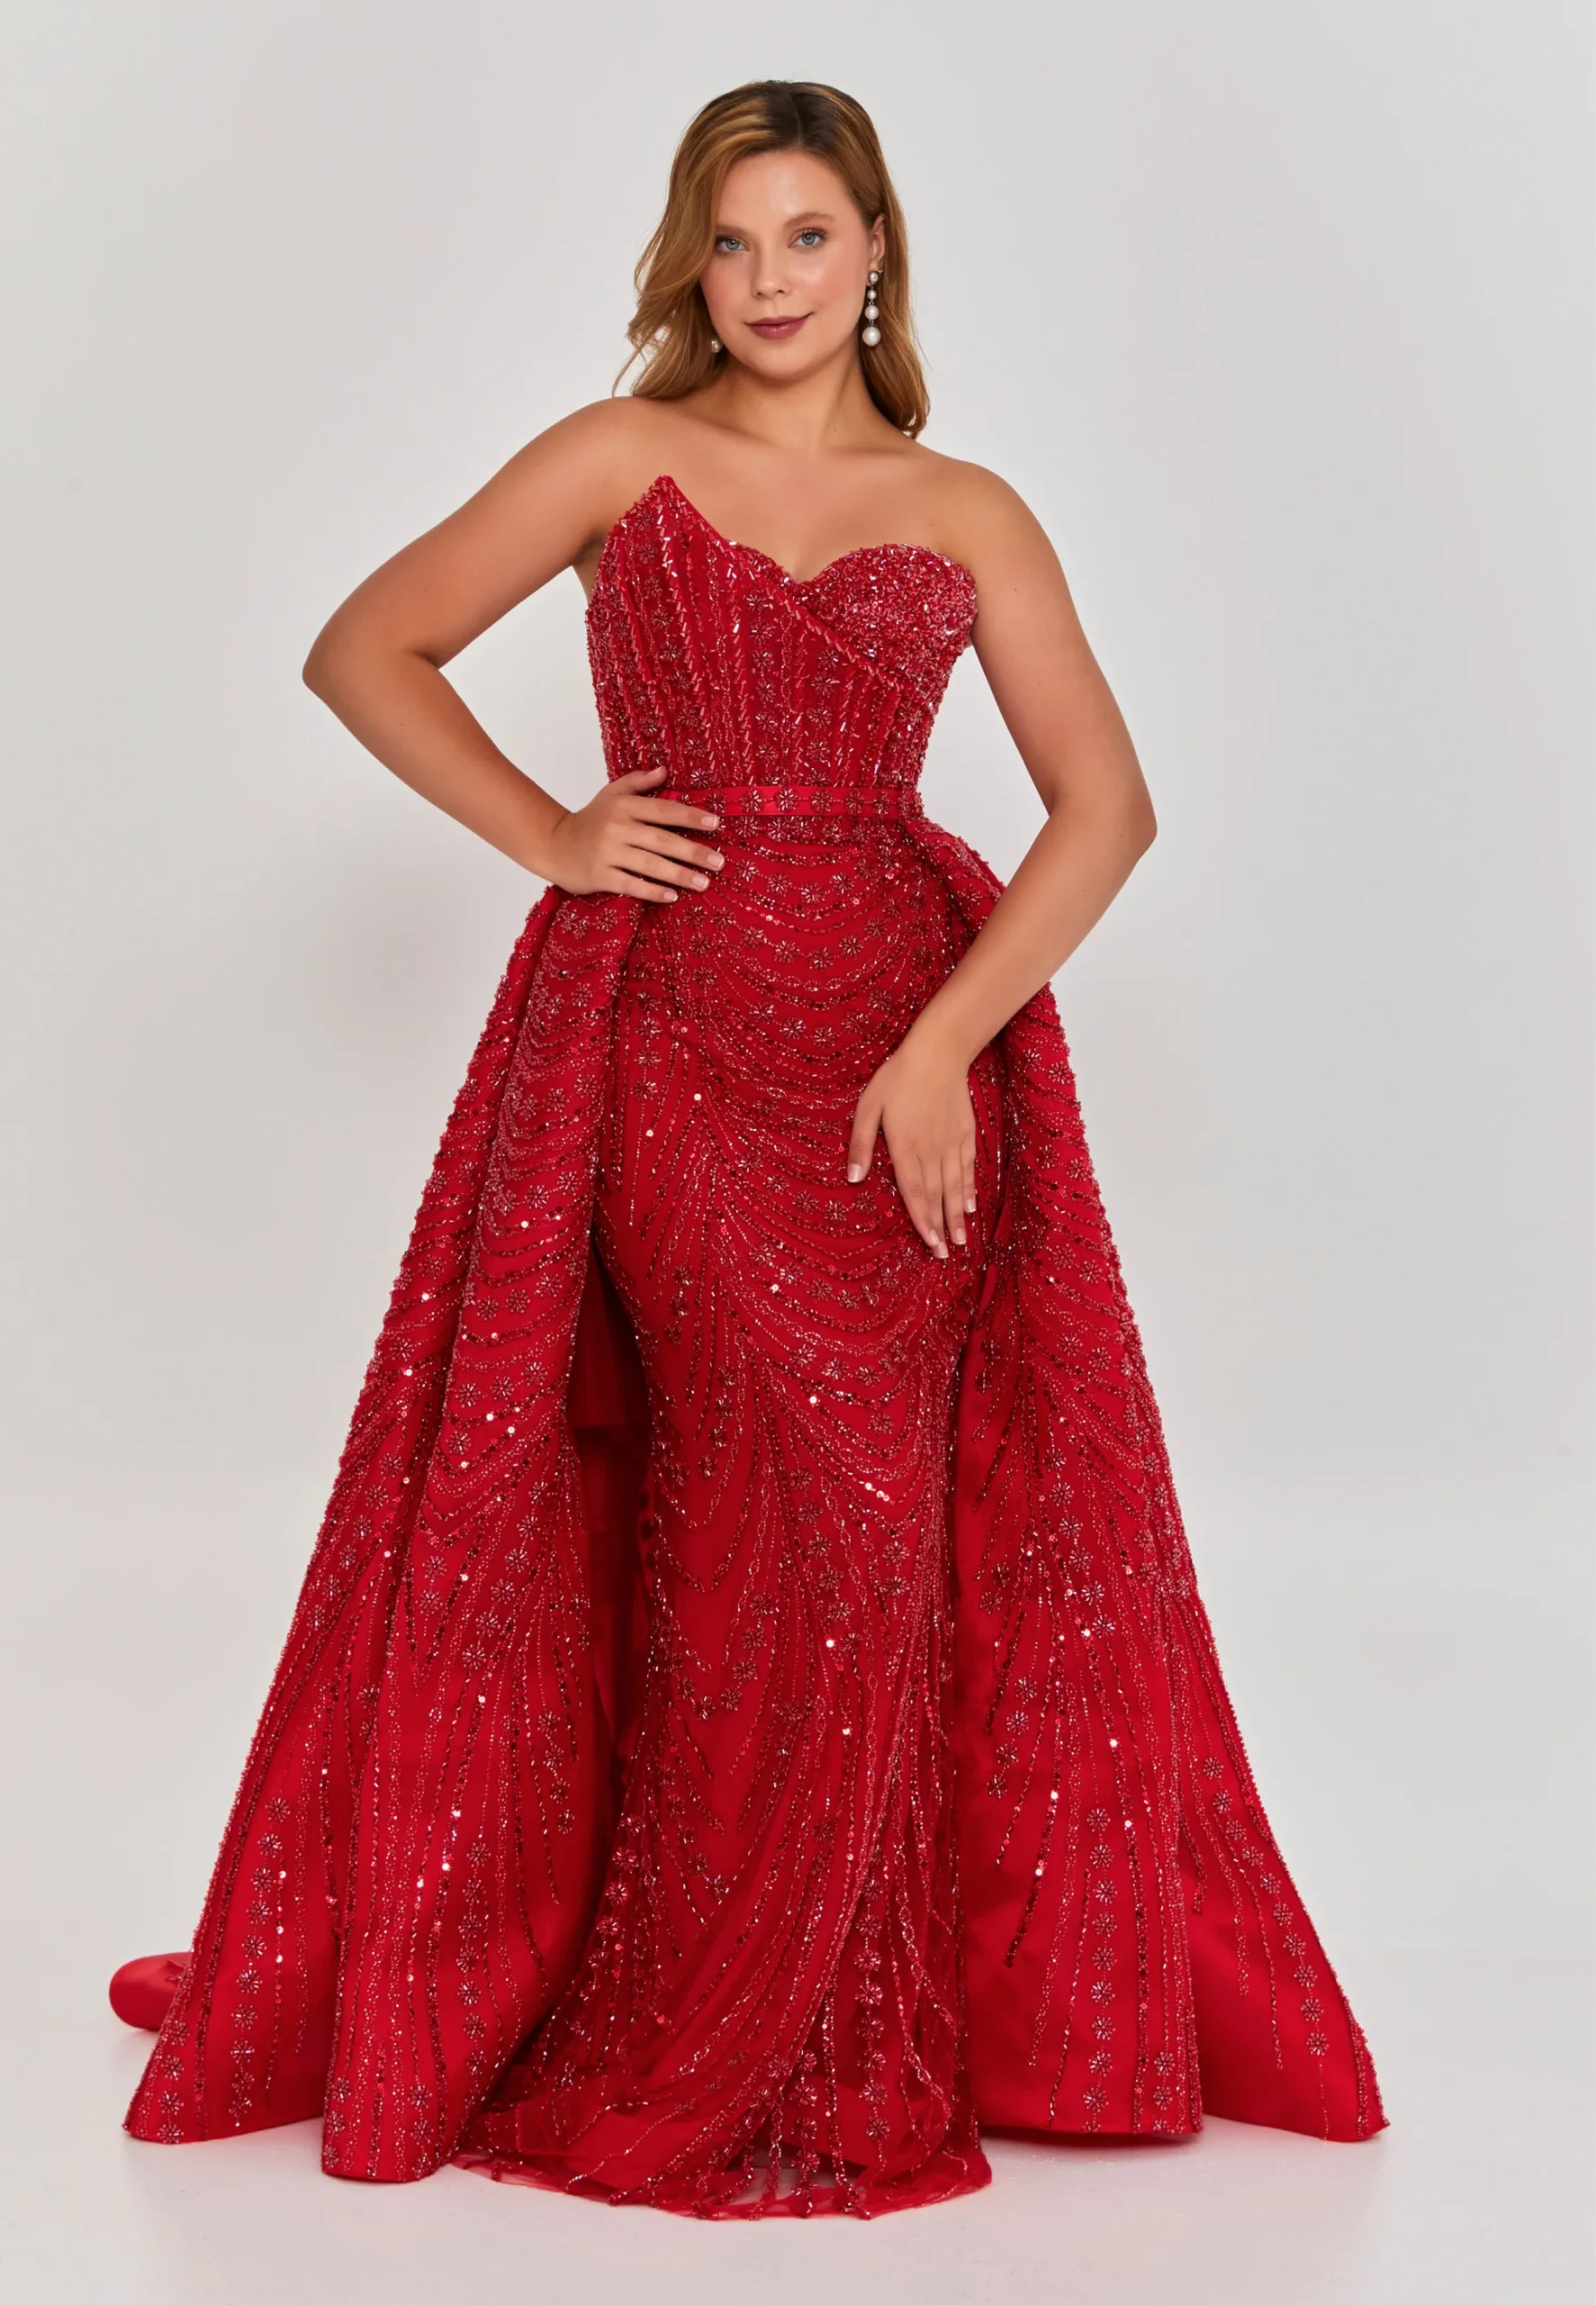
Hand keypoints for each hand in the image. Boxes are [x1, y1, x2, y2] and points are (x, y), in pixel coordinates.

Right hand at [541, 766, 724, 900]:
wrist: (553, 844)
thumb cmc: (588, 821)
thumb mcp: (610, 795)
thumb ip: (637, 783)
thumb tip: (664, 771)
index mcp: (623, 807)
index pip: (664, 810)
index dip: (690, 816)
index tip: (715, 823)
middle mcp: (617, 828)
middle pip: (662, 840)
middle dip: (693, 851)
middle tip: (719, 862)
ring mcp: (608, 853)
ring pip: (650, 864)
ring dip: (679, 875)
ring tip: (704, 882)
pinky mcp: (600, 876)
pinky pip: (631, 885)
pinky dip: (652, 891)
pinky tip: (672, 896)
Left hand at [846, 1031, 976, 1259]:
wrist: (938, 1053)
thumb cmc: (898, 1077)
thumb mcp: (868, 1106)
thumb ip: (860, 1143)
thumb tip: (852, 1177)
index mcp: (906, 1148)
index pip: (914, 1192)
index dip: (922, 1220)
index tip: (928, 1243)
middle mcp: (931, 1151)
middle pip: (937, 1196)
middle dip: (941, 1227)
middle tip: (946, 1254)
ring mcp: (951, 1143)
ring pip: (956, 1186)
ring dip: (958, 1215)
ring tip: (962, 1240)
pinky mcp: (966, 1133)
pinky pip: (968, 1168)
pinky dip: (970, 1189)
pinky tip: (971, 1205)